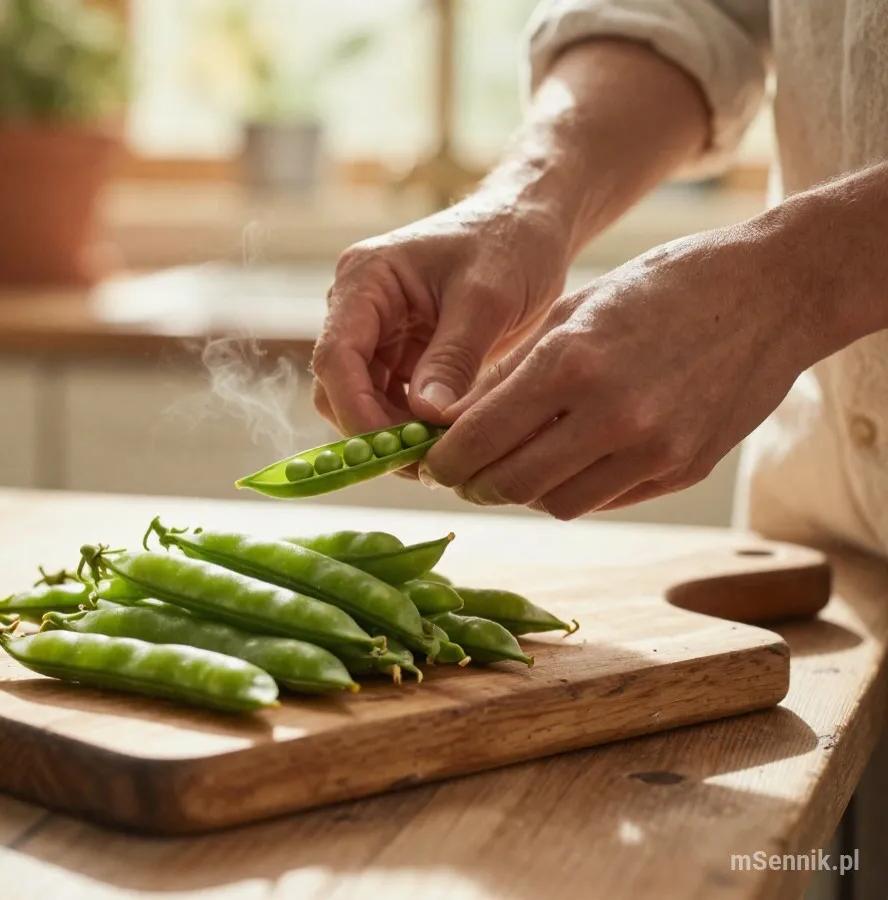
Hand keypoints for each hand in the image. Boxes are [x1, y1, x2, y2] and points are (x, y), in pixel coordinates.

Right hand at [311, 195, 571, 451]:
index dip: (356, 410)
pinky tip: (445, 441)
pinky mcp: (400, 354)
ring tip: (441, 456)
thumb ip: (453, 358)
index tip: (392, 449)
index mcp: (364, 280)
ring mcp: (377, 332)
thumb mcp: (487, 298)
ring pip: (362, 401)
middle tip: (423, 463)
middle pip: (340, 386)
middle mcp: (358, 308)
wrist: (531, 224)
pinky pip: (391, 401)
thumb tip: (426, 417)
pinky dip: (411, 426)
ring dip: (393, 433)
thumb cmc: (510, 242)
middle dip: (373, 429)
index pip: (336, 357)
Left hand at [419, 225, 815, 517]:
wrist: (772, 292)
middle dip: (474, 484)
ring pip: (555, 503)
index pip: (478, 438)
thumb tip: (451, 421)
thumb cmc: (660, 288)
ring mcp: (653, 449)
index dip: (442, 461)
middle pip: (509, 483)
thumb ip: (511, 371)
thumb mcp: (573, 312)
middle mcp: (611, 414)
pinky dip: (574, 489)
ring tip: (516, 465)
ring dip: (524, 491)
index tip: (430, 462)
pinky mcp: (683, 470)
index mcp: (570, 362)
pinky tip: (568, 462)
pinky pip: (604, 500)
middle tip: (463, 474)